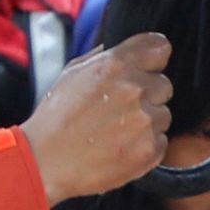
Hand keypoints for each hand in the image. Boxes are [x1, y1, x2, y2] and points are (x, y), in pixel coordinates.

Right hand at [22, 34, 174, 202]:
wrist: (45, 161)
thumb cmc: (55, 118)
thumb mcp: (72, 73)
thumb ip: (104, 57)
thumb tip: (125, 50)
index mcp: (115, 64)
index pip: (159, 48)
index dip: (153, 60)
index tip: (147, 68)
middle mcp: (134, 89)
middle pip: (164, 85)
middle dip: (147, 95)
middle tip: (120, 110)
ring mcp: (144, 121)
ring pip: (163, 115)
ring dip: (147, 122)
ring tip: (116, 131)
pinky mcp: (149, 149)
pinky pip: (161, 141)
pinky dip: (146, 146)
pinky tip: (120, 147)